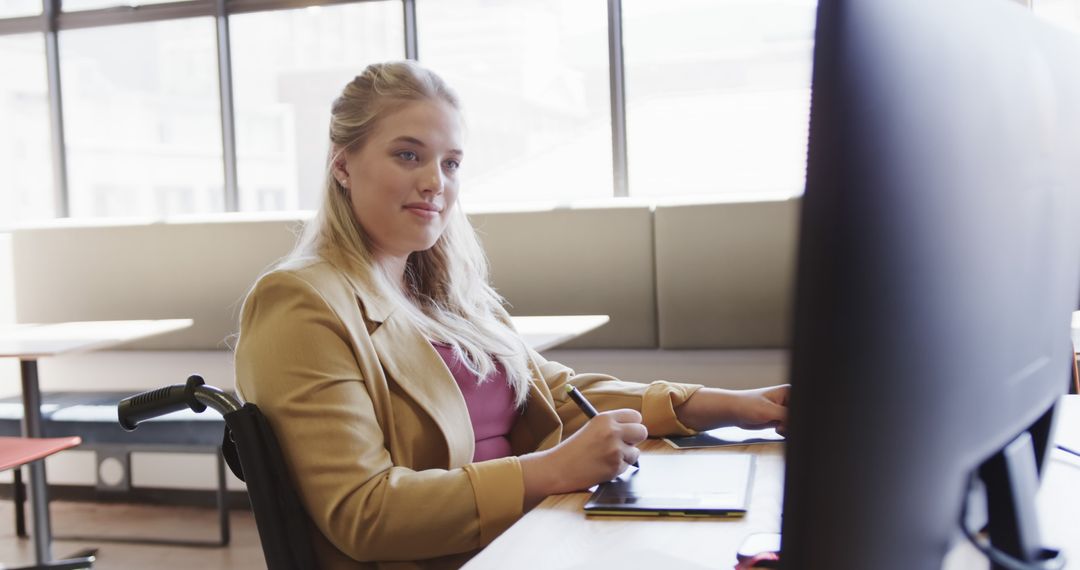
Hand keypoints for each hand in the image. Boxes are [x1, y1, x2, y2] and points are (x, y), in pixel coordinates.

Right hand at [519, 409, 646, 507]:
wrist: (558, 468)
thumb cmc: (573, 450)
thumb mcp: (592, 428)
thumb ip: (612, 426)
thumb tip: (634, 429)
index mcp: (605, 418)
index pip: (635, 416)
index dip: (633, 424)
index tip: (629, 430)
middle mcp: (612, 431)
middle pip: (642, 431)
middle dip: (635, 439)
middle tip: (624, 444)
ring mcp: (615, 450)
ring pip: (636, 452)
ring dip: (626, 456)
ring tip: (607, 458)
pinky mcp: (615, 466)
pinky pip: (627, 467)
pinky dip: (618, 468)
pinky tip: (603, 467)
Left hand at [674, 384, 789, 434]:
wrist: (734, 412)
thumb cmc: (747, 405)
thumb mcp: (770, 411)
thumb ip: (788, 416)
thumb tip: (799, 423)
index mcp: (789, 392)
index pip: (803, 406)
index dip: (799, 417)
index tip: (788, 421)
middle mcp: (789, 400)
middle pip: (800, 416)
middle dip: (792, 424)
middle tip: (781, 425)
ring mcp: (784, 410)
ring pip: (795, 424)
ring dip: (788, 429)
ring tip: (778, 426)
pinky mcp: (780, 419)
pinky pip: (789, 429)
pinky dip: (785, 432)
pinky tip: (777, 429)